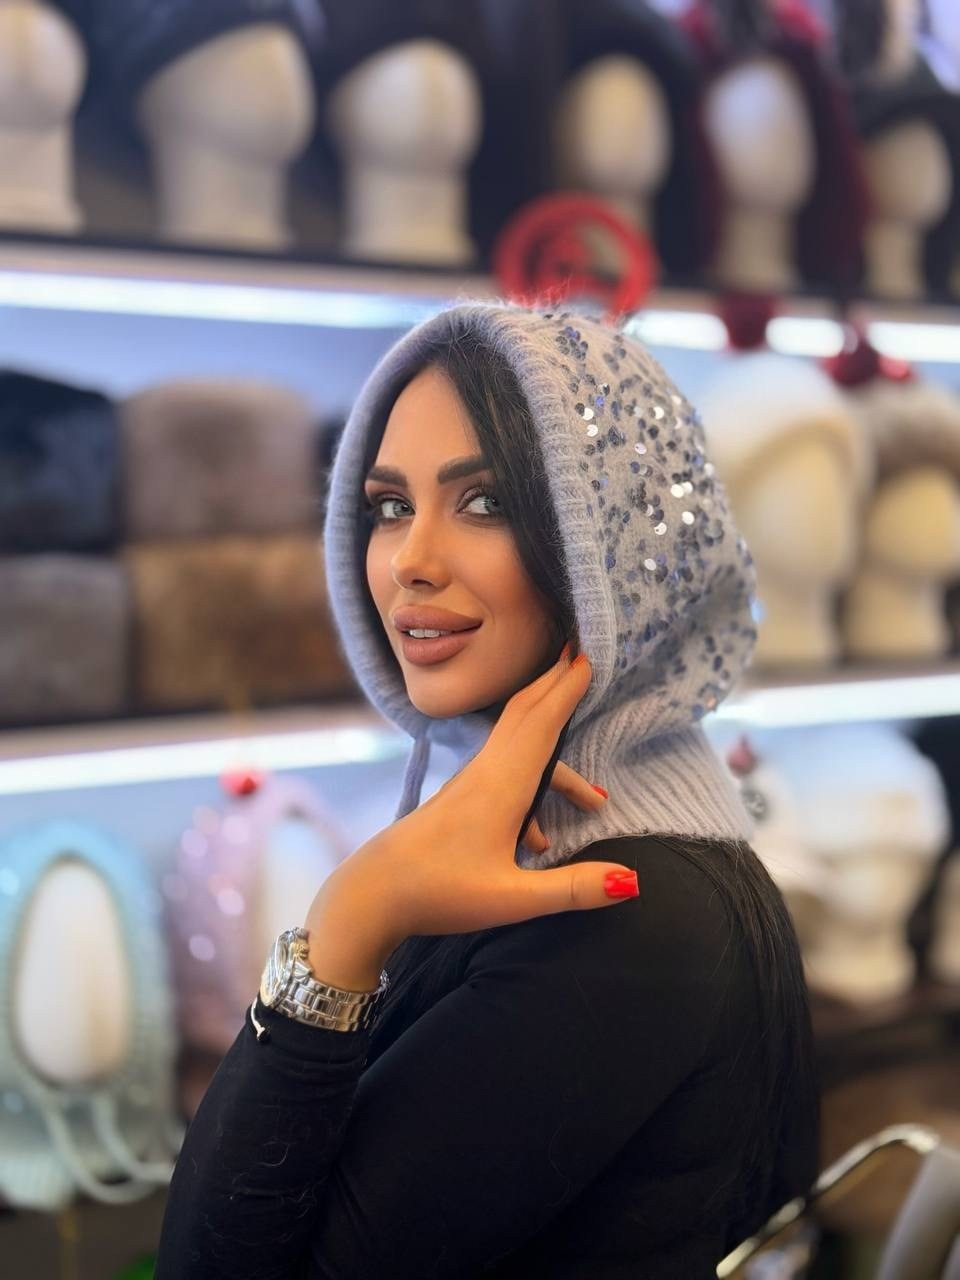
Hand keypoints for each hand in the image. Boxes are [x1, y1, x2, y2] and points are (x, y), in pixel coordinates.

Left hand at [304, 648, 638, 978]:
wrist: (371, 895)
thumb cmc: (439, 894)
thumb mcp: (512, 899)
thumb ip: (573, 890)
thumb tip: (631, 879)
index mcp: (502, 787)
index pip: (542, 724)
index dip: (566, 689)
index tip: (586, 655)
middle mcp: (485, 774)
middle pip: (525, 716)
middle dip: (553, 686)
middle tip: (578, 655)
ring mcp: (467, 785)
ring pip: (516, 749)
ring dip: (551, 752)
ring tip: (593, 798)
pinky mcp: (457, 801)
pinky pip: (503, 774)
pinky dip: (532, 783)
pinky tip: (540, 841)